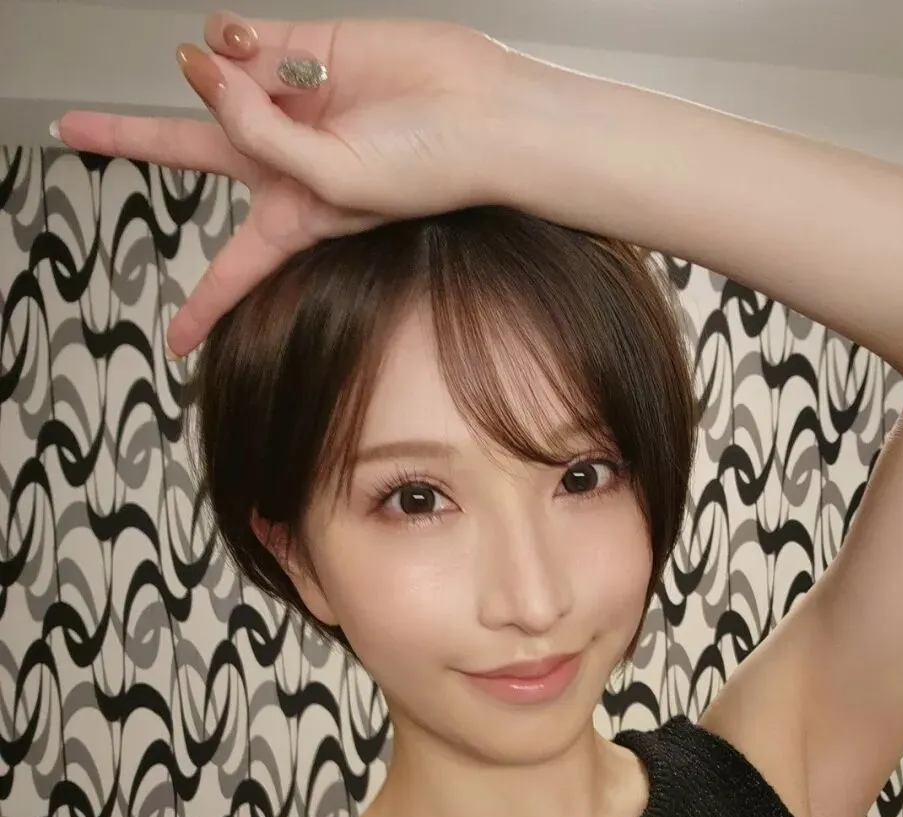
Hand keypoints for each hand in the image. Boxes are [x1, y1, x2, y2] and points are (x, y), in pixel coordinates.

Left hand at [53, 12, 520, 357]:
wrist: (479, 113)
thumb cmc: (428, 172)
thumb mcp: (332, 184)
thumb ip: (259, 134)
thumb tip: (202, 67)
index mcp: (292, 218)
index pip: (234, 272)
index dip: (202, 309)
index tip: (175, 344)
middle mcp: (282, 157)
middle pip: (186, 150)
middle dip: (129, 137)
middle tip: (73, 129)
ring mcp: (289, 100)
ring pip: (212, 77)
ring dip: (215, 75)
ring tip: (254, 78)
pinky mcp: (303, 47)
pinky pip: (239, 37)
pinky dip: (229, 38)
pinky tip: (244, 46)